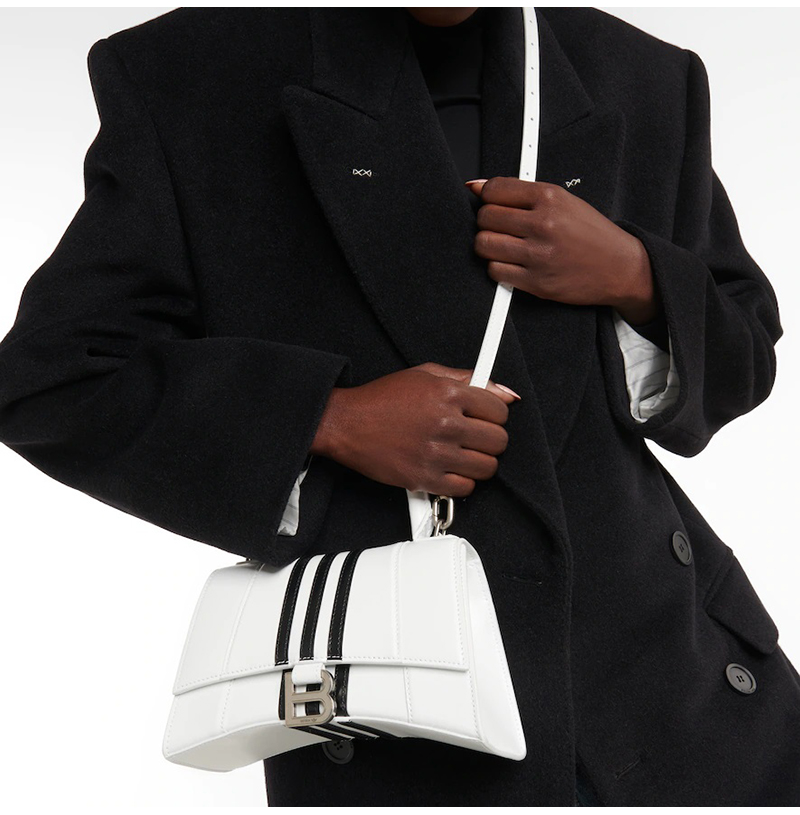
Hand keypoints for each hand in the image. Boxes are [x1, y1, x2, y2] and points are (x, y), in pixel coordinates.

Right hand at [310, 362, 520, 496]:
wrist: (346, 424)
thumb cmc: (382, 400)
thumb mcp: (424, 375)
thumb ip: (468, 379)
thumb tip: (506, 393)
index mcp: (448, 394)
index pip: (500, 411)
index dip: (494, 416)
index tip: (485, 419)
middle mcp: (445, 423)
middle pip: (498, 441)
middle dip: (489, 440)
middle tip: (473, 437)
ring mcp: (436, 453)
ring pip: (487, 467)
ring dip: (478, 462)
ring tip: (461, 454)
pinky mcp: (424, 478)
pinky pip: (465, 488)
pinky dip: (461, 482)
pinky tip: (448, 469)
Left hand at [465, 177, 661, 324]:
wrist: (620, 267)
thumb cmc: (590, 233)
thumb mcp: (563, 201)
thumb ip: (520, 193)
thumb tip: (476, 186)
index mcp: (549, 197)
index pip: (493, 190)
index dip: (487, 197)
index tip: (493, 204)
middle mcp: (543, 224)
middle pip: (485, 218)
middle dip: (487, 222)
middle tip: (500, 227)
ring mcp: (538, 254)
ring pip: (484, 245)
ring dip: (488, 246)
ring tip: (504, 246)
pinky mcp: (536, 282)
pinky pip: (495, 271)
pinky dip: (498, 268)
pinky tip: (513, 263)